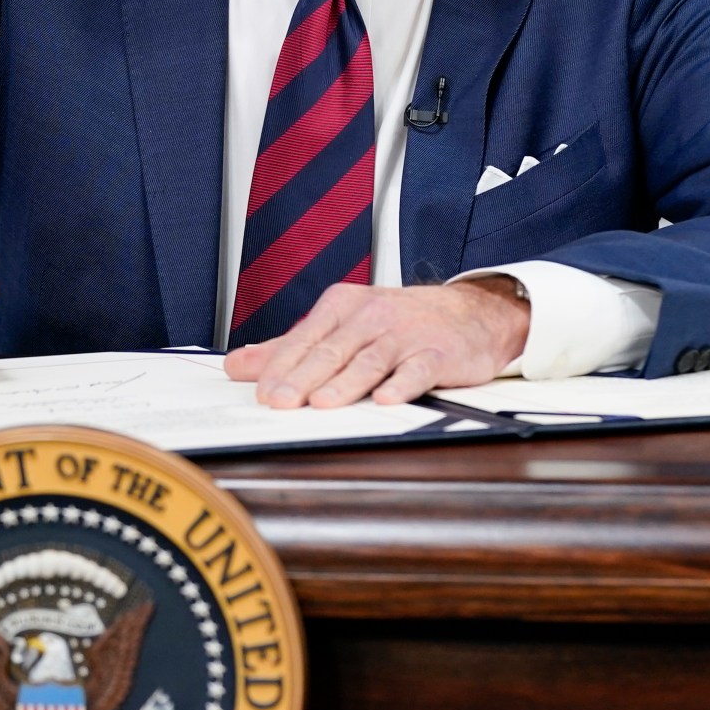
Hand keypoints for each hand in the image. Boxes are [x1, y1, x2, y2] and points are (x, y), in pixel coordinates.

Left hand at [224, 278, 528, 407]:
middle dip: (302, 378)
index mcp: (342, 307)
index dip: (280, 367)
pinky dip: (402, 383)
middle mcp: (371, 316)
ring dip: (345, 383)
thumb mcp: (342, 325)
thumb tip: (238, 366)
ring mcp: (405, 334)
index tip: (260, 393)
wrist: (471, 313)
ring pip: (369, 360)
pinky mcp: (438, 353)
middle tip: (278, 403)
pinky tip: (386, 399)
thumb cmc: (400, 322)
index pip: (304, 339)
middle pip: (331, 350)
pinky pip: (417, 369)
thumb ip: (290, 347)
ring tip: (321, 403)